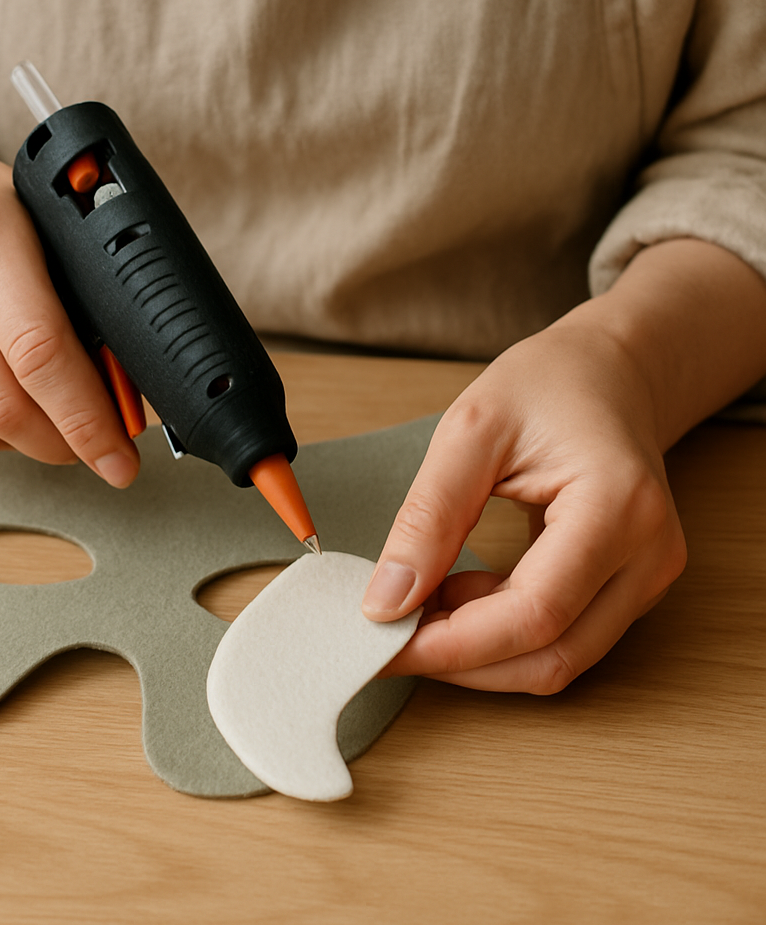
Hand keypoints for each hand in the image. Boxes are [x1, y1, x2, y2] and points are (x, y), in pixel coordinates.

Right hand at [0, 90, 138, 483]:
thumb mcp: (34, 218)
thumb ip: (76, 289)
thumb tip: (123, 378)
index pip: (41, 351)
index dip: (88, 417)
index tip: (121, 455)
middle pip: (4, 403)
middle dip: (65, 443)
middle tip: (100, 451)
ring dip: (26, 442)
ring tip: (57, 430)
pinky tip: (6, 412)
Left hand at [362, 237, 765, 691]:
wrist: (608, 372)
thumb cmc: (548, 385)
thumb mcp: (469, 432)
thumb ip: (428, 517)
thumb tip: (386, 601)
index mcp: (617, 508)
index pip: (533, 615)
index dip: (453, 645)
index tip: (384, 642)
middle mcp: (648, 556)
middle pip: (551, 656)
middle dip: (461, 661)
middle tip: (389, 637)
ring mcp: (647, 577)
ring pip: (559, 659)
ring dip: (480, 653)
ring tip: (420, 610)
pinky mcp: (630, 586)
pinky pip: (564, 637)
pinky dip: (501, 634)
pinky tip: (457, 598)